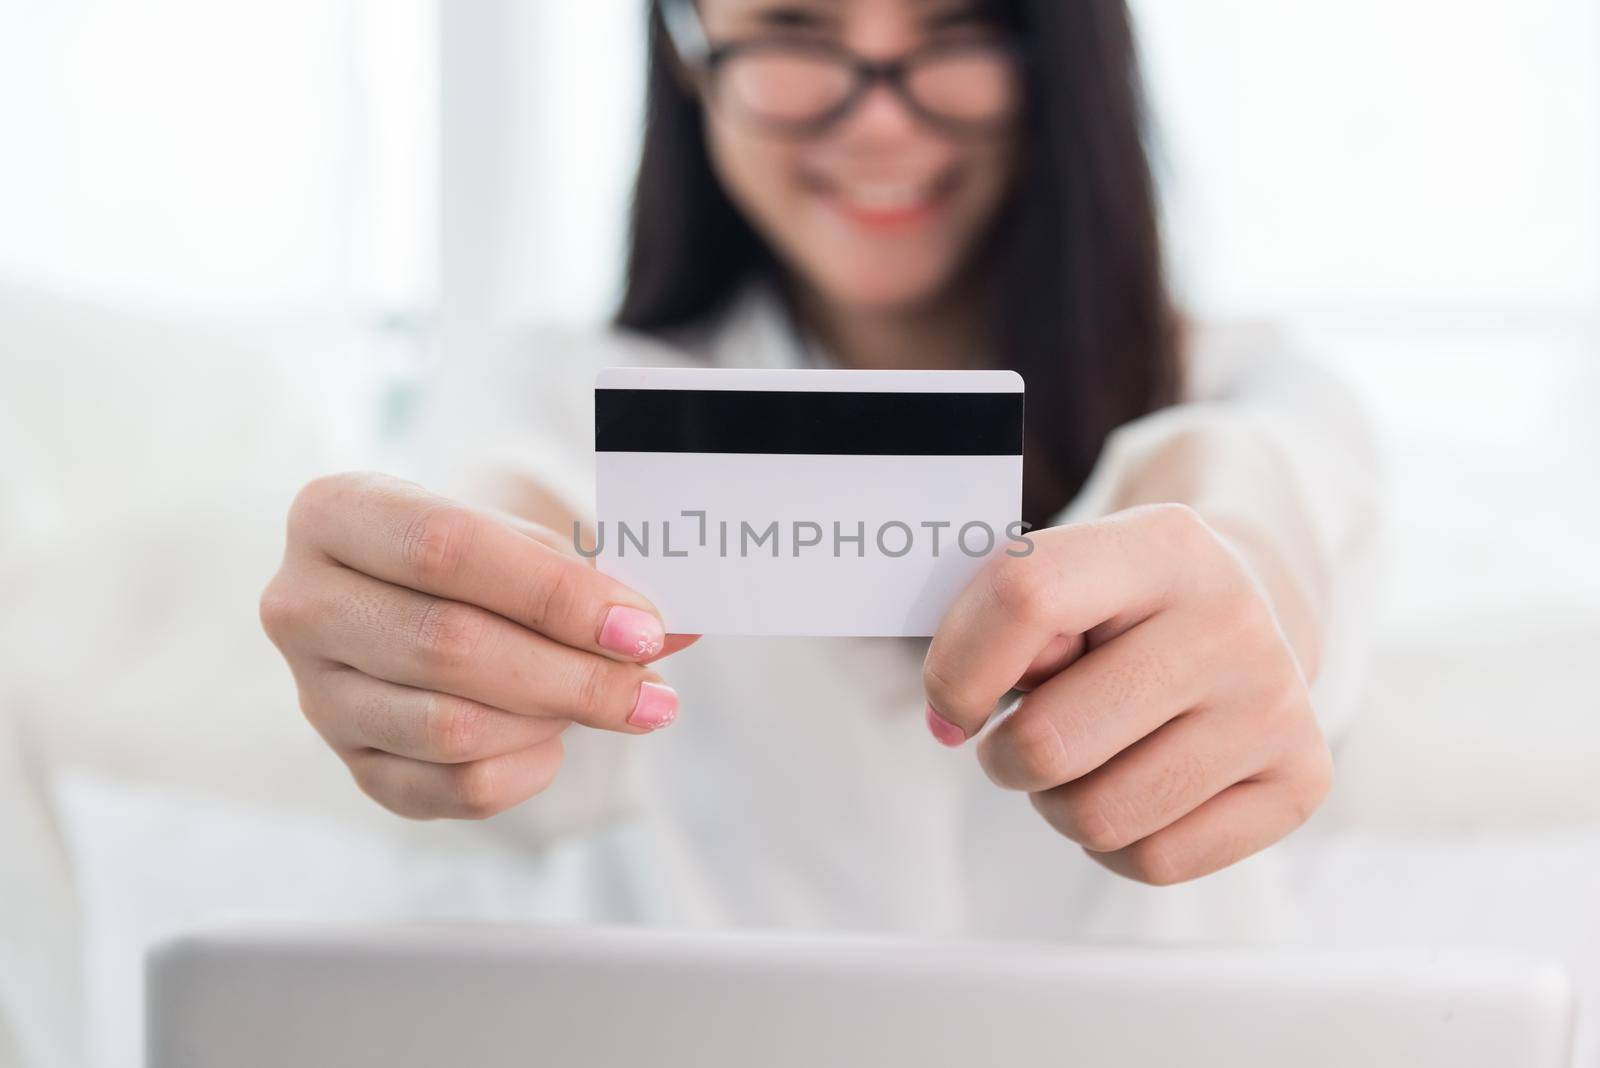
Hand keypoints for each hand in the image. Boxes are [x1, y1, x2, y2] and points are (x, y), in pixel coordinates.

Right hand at [260, 472, 695, 819]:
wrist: (419, 594)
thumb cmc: (481, 556)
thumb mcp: (525, 538)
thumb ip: (593, 578)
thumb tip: (679, 628)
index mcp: (335, 512)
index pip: (446, 550)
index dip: (554, 594)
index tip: (642, 627)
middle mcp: (302, 604)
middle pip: (449, 647)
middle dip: (571, 674)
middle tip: (651, 686)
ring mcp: (316, 695)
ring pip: (450, 729)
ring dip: (550, 720)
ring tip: (603, 699)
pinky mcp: (350, 764)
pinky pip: (451, 790)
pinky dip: (525, 769)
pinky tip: (552, 739)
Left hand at [922, 504, 1331, 884]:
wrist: (1242, 615)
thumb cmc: (1118, 607)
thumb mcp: (1062, 579)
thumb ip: (1002, 624)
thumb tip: (955, 715)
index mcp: (1161, 543)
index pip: (1023, 597)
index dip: (956, 669)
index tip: (949, 707)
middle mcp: (1232, 619)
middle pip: (1051, 739)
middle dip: (1005, 757)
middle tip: (1020, 740)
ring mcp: (1274, 703)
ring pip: (1098, 816)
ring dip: (1056, 805)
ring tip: (1080, 763)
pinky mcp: (1300, 781)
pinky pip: (1155, 860)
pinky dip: (1115, 846)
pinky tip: (1131, 791)